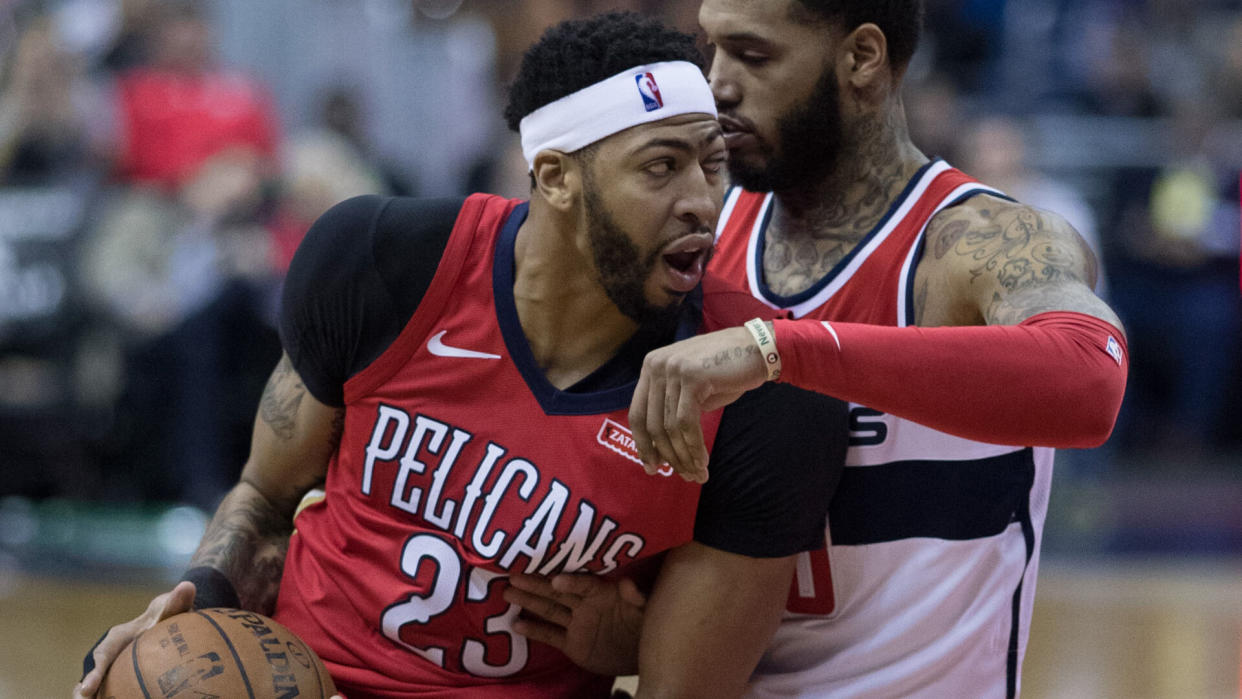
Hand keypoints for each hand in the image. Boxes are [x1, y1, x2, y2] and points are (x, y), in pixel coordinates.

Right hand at [73, 582, 196, 698]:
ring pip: (101, 684)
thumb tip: (188, 586)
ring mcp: (115, 665)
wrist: (167, 616)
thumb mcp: (171, 606)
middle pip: (95, 674)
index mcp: (118, 637)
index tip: (87, 688)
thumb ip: (177, 600)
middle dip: (85, 691)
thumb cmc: (167, 612)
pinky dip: (113, 695)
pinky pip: (116, 687)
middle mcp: (112, 653)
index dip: (94, 672)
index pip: (104, 654)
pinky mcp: (123, 673)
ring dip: (95, 696)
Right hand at [504, 573, 646, 676]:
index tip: (556, 579)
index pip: (584, 584)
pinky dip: (533, 630)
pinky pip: (550, 635)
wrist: (641, 653)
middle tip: (513, 575)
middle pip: (557, 592)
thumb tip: (629, 583)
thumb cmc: (645, 625)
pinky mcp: (572, 644)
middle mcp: (585, 605)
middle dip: (536, 584)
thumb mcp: (645, 611)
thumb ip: (637, 598)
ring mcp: (576, 624)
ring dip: (528, 601)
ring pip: (549, 610)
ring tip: (507, 592)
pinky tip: (515, 624)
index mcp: (602, 593)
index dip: (571, 581)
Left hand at [630, 326, 767, 481]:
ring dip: (684, 456)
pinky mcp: (691, 377)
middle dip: (666, 455)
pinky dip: (694, 447)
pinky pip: (686, 423)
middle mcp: (656, 365)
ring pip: (670, 427)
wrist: (759, 349)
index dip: (643, 444)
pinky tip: (703, 462)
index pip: (638, 413)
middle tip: (682, 476)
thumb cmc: (727, 372)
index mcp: (650, 367)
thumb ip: (673, 410)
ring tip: (697, 474)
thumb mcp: (692, 390)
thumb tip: (660, 451)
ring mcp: (672, 369)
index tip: (652, 467)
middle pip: (652, 423)